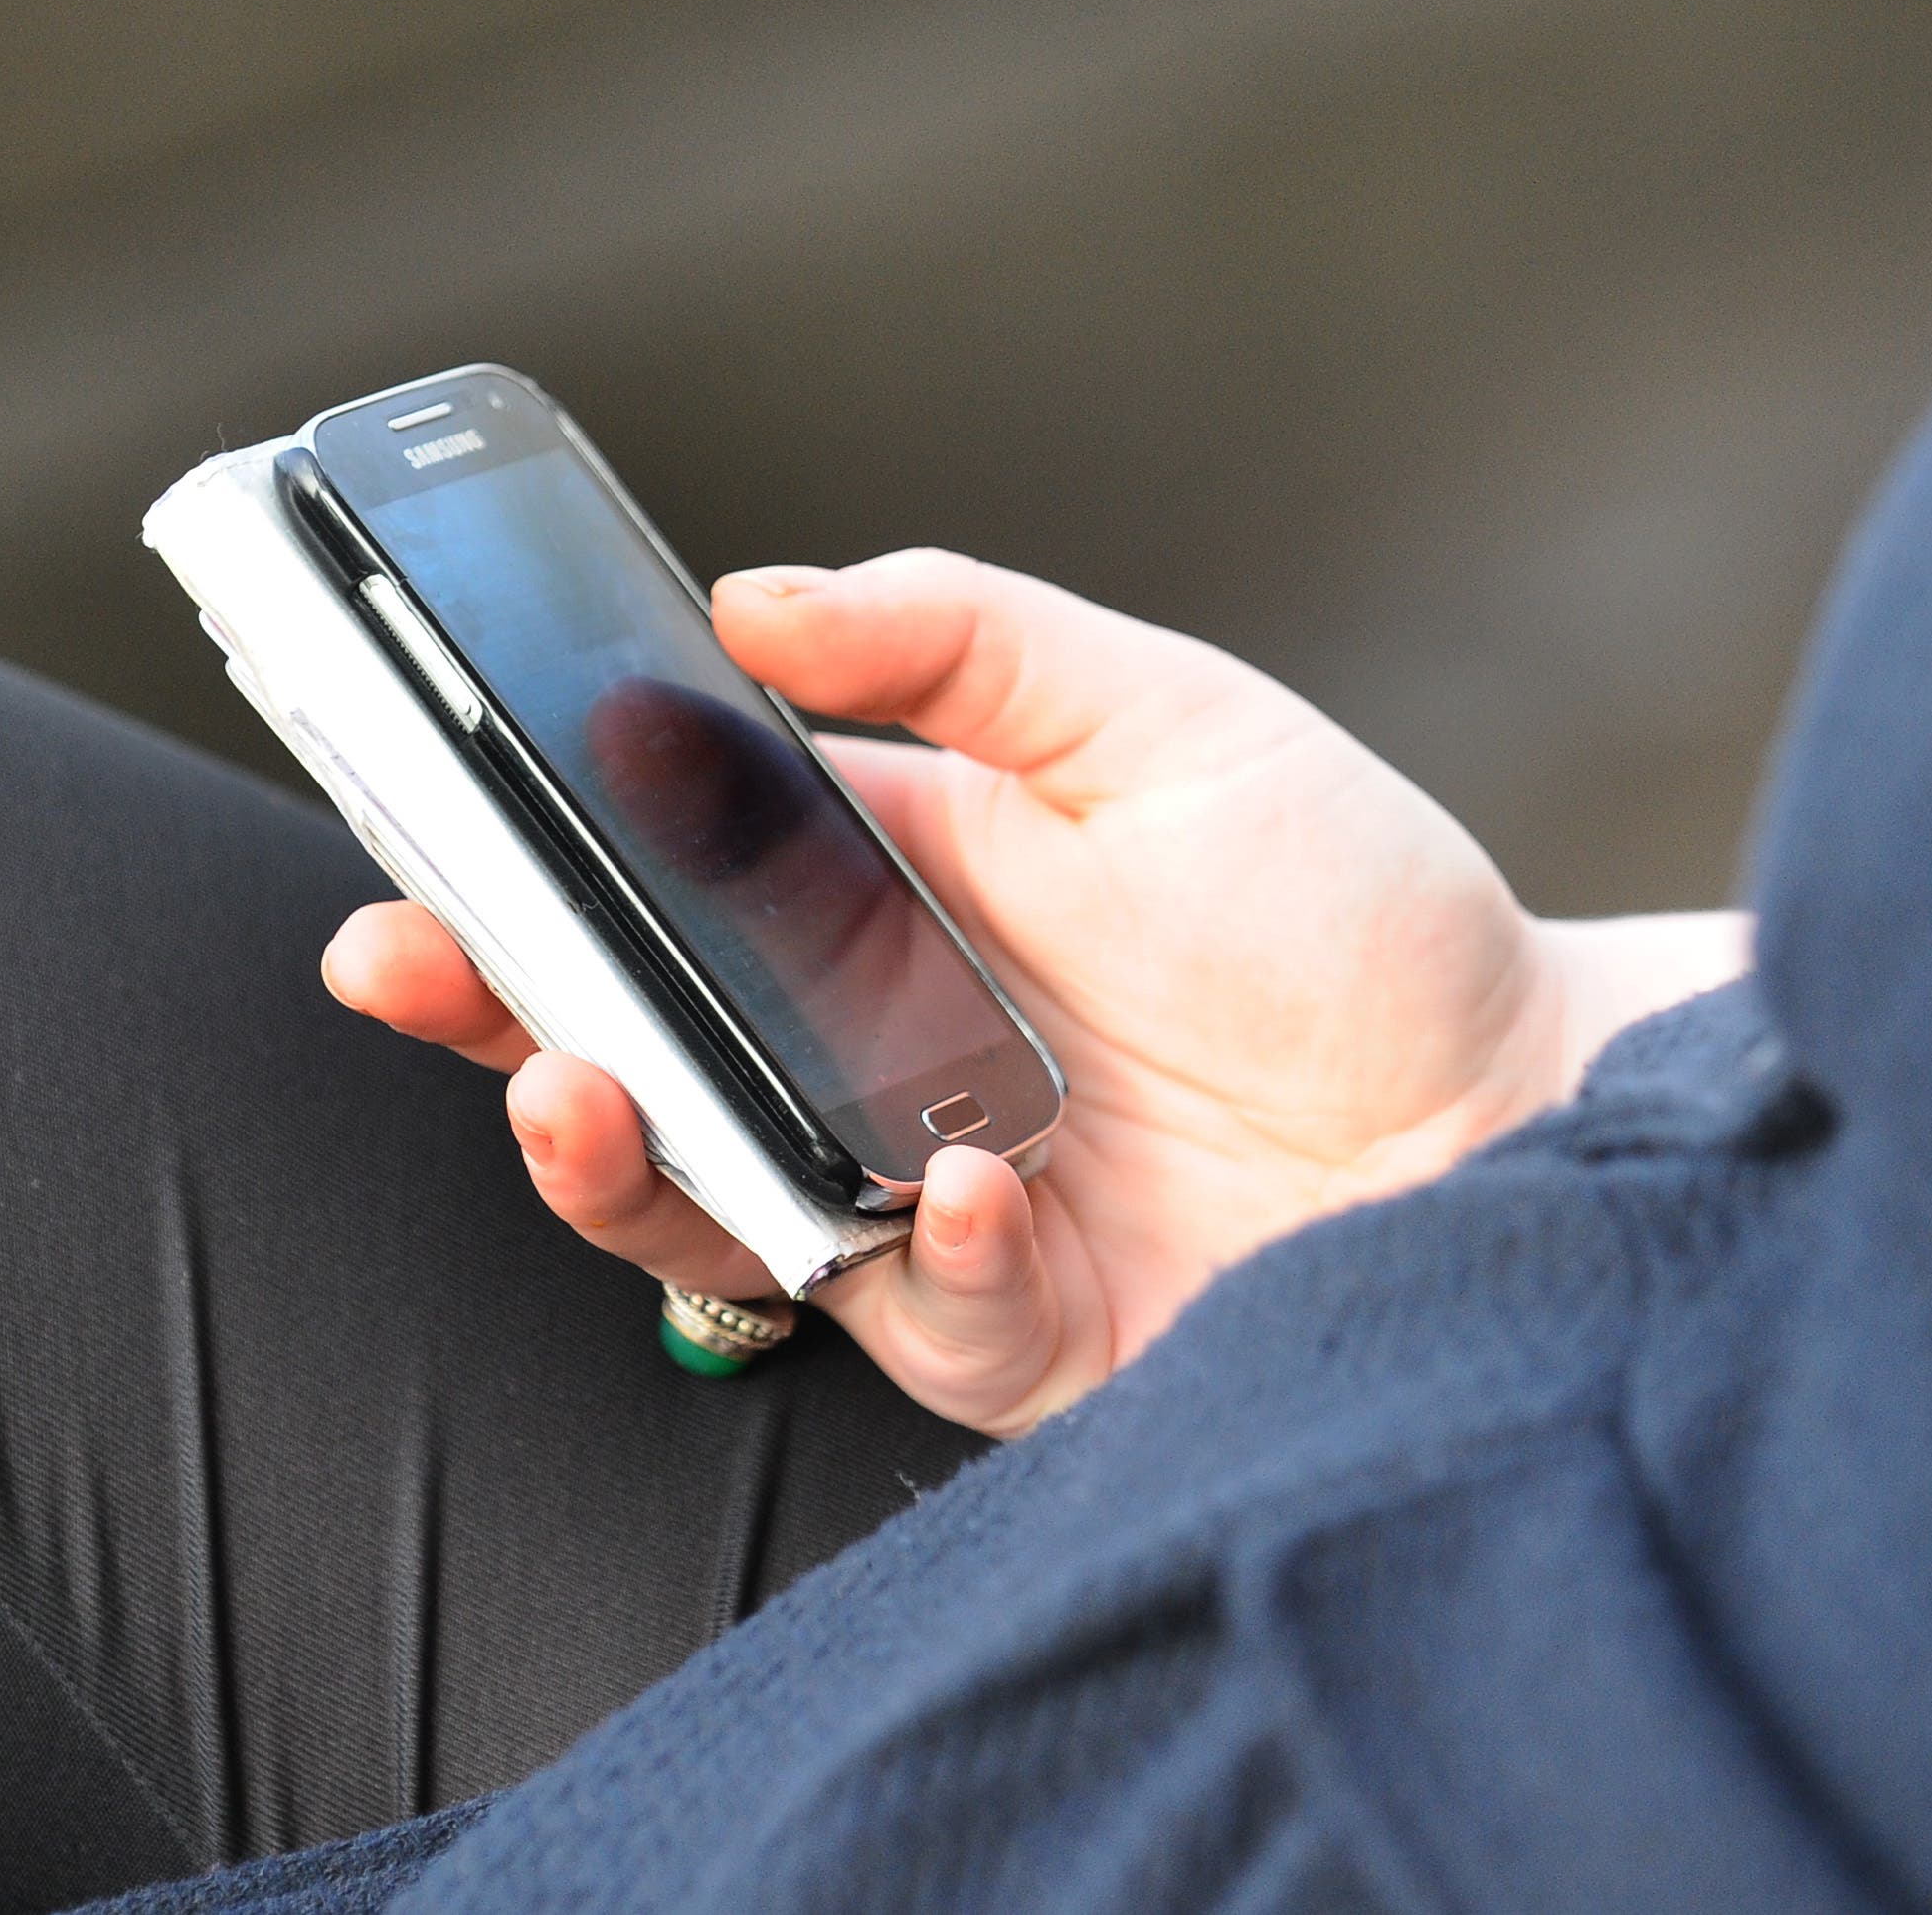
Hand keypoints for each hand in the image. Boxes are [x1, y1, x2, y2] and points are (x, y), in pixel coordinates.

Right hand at [323, 550, 1743, 1434]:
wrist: (1529, 1105)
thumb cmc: (1352, 907)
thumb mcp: (1163, 720)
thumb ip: (960, 642)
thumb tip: (746, 597)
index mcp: (875, 896)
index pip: (650, 877)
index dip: (519, 856)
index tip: (414, 813)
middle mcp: (867, 1055)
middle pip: (628, 1046)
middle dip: (493, 1007)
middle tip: (401, 959)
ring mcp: (924, 1202)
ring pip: (707, 1207)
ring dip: (620, 1155)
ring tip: (580, 1089)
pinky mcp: (1016, 1334)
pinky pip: (921, 1309)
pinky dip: (938, 1246)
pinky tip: (989, 1181)